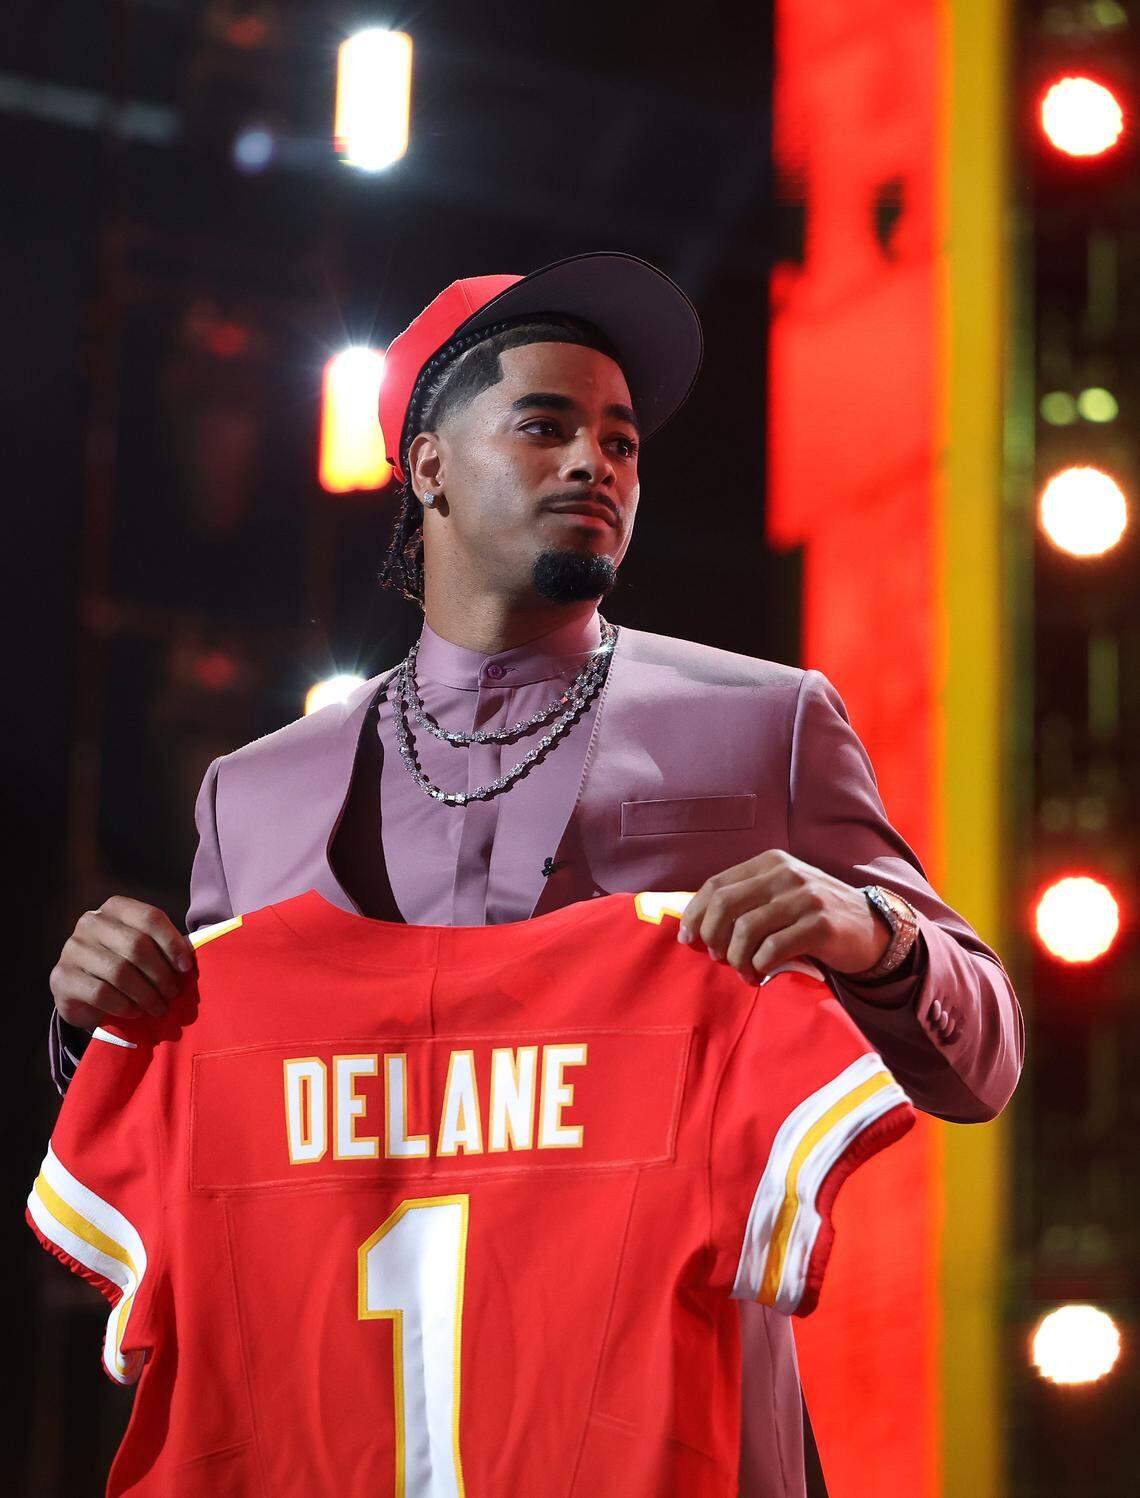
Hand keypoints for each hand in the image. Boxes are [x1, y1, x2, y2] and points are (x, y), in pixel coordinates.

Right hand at [50, 896, 196, 1031]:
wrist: (83, 993)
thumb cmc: (125, 966)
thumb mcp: (145, 951)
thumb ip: (164, 948)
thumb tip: (190, 960)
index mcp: (115, 907)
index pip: (150, 918)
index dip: (172, 943)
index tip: (186, 968)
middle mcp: (90, 922)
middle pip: (137, 945)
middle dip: (161, 974)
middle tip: (173, 994)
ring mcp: (72, 948)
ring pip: (120, 971)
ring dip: (146, 994)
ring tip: (159, 1008)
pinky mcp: (61, 977)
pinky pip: (101, 993)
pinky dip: (124, 1006)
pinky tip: (136, 1012)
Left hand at [676, 850, 889, 984]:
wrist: (871, 928)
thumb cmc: (813, 916)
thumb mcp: (780, 895)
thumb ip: (745, 900)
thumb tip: (694, 925)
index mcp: (770, 862)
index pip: (716, 885)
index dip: (694, 914)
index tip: (687, 939)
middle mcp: (786, 874)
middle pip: (725, 905)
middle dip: (712, 937)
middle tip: (719, 958)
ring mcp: (805, 897)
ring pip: (746, 930)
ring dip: (736, 959)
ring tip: (744, 972)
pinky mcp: (820, 925)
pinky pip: (771, 949)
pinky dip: (759, 967)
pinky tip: (761, 975)